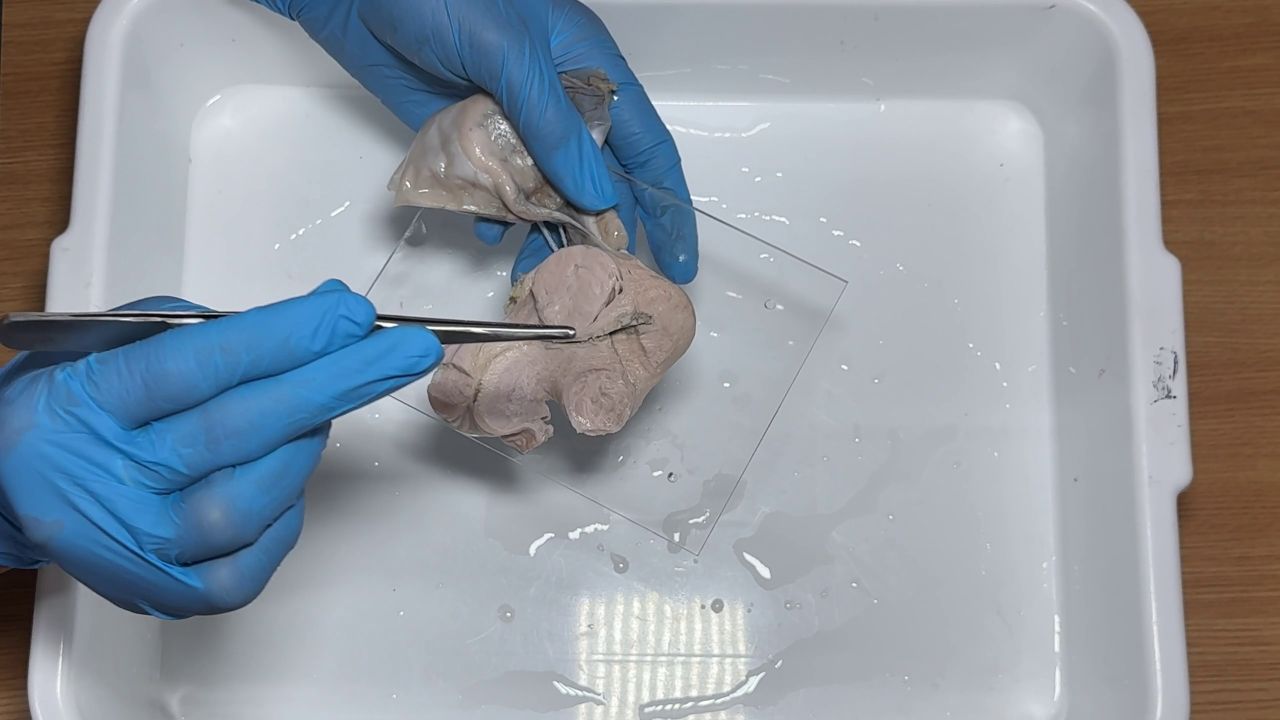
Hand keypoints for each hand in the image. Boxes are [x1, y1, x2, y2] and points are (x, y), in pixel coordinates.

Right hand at [0, 280, 441, 617]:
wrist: (12, 487)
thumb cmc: (77, 405)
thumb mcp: (117, 341)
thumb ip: (210, 331)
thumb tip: (319, 319)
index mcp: (86, 405)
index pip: (198, 366)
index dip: (285, 339)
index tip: (350, 313)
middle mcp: (106, 482)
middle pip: (235, 431)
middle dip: (333, 383)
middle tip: (400, 352)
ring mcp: (135, 547)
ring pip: (249, 501)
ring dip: (305, 444)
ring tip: (325, 405)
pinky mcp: (166, 593)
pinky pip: (251, 561)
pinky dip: (286, 513)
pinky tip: (289, 474)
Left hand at [253, 0, 697, 283]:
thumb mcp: (509, 55)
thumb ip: (553, 127)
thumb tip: (596, 198)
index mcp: (586, 68)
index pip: (644, 145)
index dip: (665, 204)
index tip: (679, 260)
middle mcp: (556, 101)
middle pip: (595, 180)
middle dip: (601, 232)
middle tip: (603, 284)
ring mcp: (509, 122)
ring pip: (543, 191)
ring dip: (543, 232)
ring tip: (542, 275)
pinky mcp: (466, 136)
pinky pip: (492, 188)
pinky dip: (492, 214)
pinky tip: (486, 233)